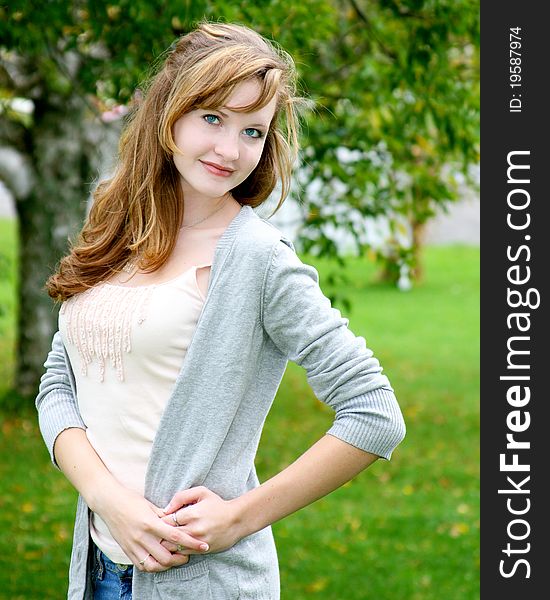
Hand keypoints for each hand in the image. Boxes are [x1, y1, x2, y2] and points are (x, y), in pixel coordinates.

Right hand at [95, 484, 209, 571]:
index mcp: (150, 523)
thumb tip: (178, 522)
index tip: (202, 546)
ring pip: (154, 565)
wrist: (109, 503)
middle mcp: (142, 537)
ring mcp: (133, 545)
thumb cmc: (131, 500)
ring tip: (175, 560)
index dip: (191, 542)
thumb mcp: (150, 505)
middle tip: (189, 554)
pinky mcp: (127, 551)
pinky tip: (161, 562)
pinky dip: (154, 567)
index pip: (176, 536)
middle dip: (181, 558)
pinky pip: (142, 565)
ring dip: (167, 565)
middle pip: (166, 556)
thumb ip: (164, 515)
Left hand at [161, 486, 243, 554]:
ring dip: (167, 543)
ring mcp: (197, 542)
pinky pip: (182, 553)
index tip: (159, 519)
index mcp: (192, 513)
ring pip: (173, 546)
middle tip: (157, 530)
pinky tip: (175, 544)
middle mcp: (194, 529)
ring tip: (164, 538)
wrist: (236, 520)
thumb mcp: (202, 492)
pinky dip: (176, 549)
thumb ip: (182, 497)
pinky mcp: (201, 550)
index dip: (160, 520)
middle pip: (167, 535)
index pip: (167, 520)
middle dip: (160, 533)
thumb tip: (166, 509)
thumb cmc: (217, 504)